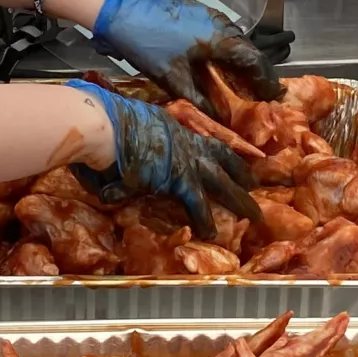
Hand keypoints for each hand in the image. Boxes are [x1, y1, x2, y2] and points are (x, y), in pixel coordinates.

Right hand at [68, 82, 262, 236]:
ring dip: (237, 198)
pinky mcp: (177, 178)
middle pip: (220, 156)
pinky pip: (197, 203)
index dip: (215, 152)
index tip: (227, 159)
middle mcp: (182, 139)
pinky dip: (204, 220)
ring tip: (253, 214)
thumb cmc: (102, 122)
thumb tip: (120, 165)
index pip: (199, 140)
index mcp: (170, 125)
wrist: (102, 125)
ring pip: (220, 180)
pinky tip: (212, 233)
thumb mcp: (124, 127)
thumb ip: (129, 145)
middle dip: (239, 172)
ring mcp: (183, 157)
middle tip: (255, 183)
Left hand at [91, 0, 274, 105]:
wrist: (121, 13)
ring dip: (240, 58)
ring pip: (233, 37)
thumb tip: (220, 117)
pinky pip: (220, 29)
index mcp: (219, 39)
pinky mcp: (196, 8)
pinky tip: (219, 59)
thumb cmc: (149, 46)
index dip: (265, 80)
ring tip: (243, 78)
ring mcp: (208, 12)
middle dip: (255, 71)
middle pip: (247, 48)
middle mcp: (220, 22)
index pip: (254, 60)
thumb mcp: (173, 78)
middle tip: (260, 91)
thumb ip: (199, 98)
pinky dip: (225, 46)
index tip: (272, 96)